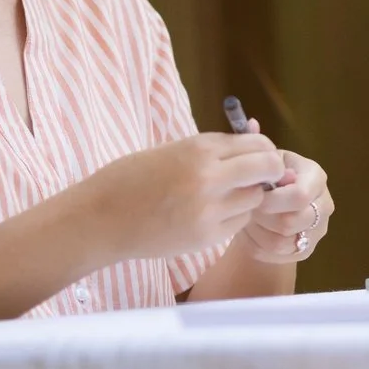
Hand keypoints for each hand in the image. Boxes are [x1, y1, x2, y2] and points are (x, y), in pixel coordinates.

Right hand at [83, 133, 286, 262]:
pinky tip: (212, 214)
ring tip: (225, 196)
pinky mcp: (205, 237)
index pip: (257, 144)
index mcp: (198, 148)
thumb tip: (255, 132)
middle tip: (258, 177)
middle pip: (268, 168)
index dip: (263, 150)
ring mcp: (209, 210)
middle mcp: (208, 177)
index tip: (258, 156)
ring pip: (256, 199)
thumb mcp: (172, 150)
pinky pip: (239, 223)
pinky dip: (234, 217)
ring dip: (249, 196)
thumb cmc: (131, 179)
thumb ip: (214, 147)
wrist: (100, 219)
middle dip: (269, 171)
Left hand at [240, 150, 333, 263]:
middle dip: (261, 217)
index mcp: (316, 177)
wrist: (270, 201)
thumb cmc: (268, 176)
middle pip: (290, 222)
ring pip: (281, 242)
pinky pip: (277, 256)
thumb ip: (267, 167)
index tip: (253, 196)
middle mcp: (324, 204)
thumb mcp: (267, 164)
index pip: (300, 196)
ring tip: (247, 219)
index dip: (272, 200)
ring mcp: (317, 230)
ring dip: (257, 232)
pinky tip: (252, 232)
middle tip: (247, 209)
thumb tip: (265, 180)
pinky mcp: (306, 250)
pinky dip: (258, 246)